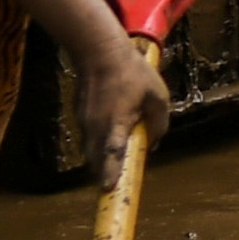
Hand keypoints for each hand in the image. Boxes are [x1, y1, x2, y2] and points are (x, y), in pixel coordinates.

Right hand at [77, 28, 171, 189]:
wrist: (97, 50)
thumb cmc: (131, 71)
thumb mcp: (157, 95)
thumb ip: (159, 122)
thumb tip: (153, 141)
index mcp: (116, 122)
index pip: (112, 153)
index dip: (110, 173)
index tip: (108, 189)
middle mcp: (95, 125)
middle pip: (97, 159)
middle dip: (105, 174)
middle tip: (114, 186)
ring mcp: (84, 121)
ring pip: (91, 149)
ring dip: (101, 160)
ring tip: (114, 167)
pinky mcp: (79, 114)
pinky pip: (89, 136)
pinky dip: (98, 144)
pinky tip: (111, 137)